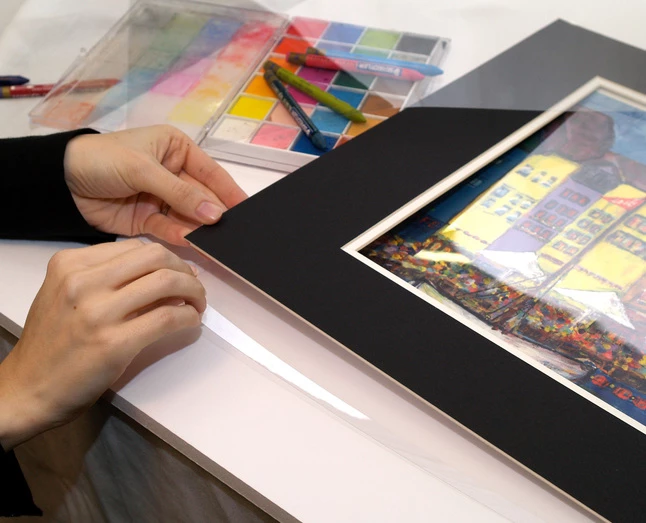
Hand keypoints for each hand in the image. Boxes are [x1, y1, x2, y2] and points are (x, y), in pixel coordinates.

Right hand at [0, 239, 204, 449]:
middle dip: (185, 269)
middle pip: (155, 257)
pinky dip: (189, 317)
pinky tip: (190, 322)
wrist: (28, 388)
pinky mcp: (114, 343)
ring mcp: (98, 312)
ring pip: (167, 282)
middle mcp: (82, 282)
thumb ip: (104, 276)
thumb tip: (160, 268)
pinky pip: (168, 318)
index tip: (179, 270)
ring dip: (194, 291)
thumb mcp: (66, 294)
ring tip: (196, 304)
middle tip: (194, 286)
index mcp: (70, 264)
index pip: (136, 246)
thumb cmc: (52, 344)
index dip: (167, 258)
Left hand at [63, 125, 246, 245]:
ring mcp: (161, 199)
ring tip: (218, 243)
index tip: (248, 209)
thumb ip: (180, 193)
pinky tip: (192, 243)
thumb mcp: (144, 169)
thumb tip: (216, 215)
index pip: (210, 172)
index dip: (229, 191)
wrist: (60, 182)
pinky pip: (170, 229)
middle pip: (202, 197)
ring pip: (189, 216)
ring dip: (200, 228)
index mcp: (175, 149)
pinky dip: (180, 237)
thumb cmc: (104, 159)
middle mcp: (173, 173)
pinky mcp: (148, 220)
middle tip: (235, 233)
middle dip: (215, 214)